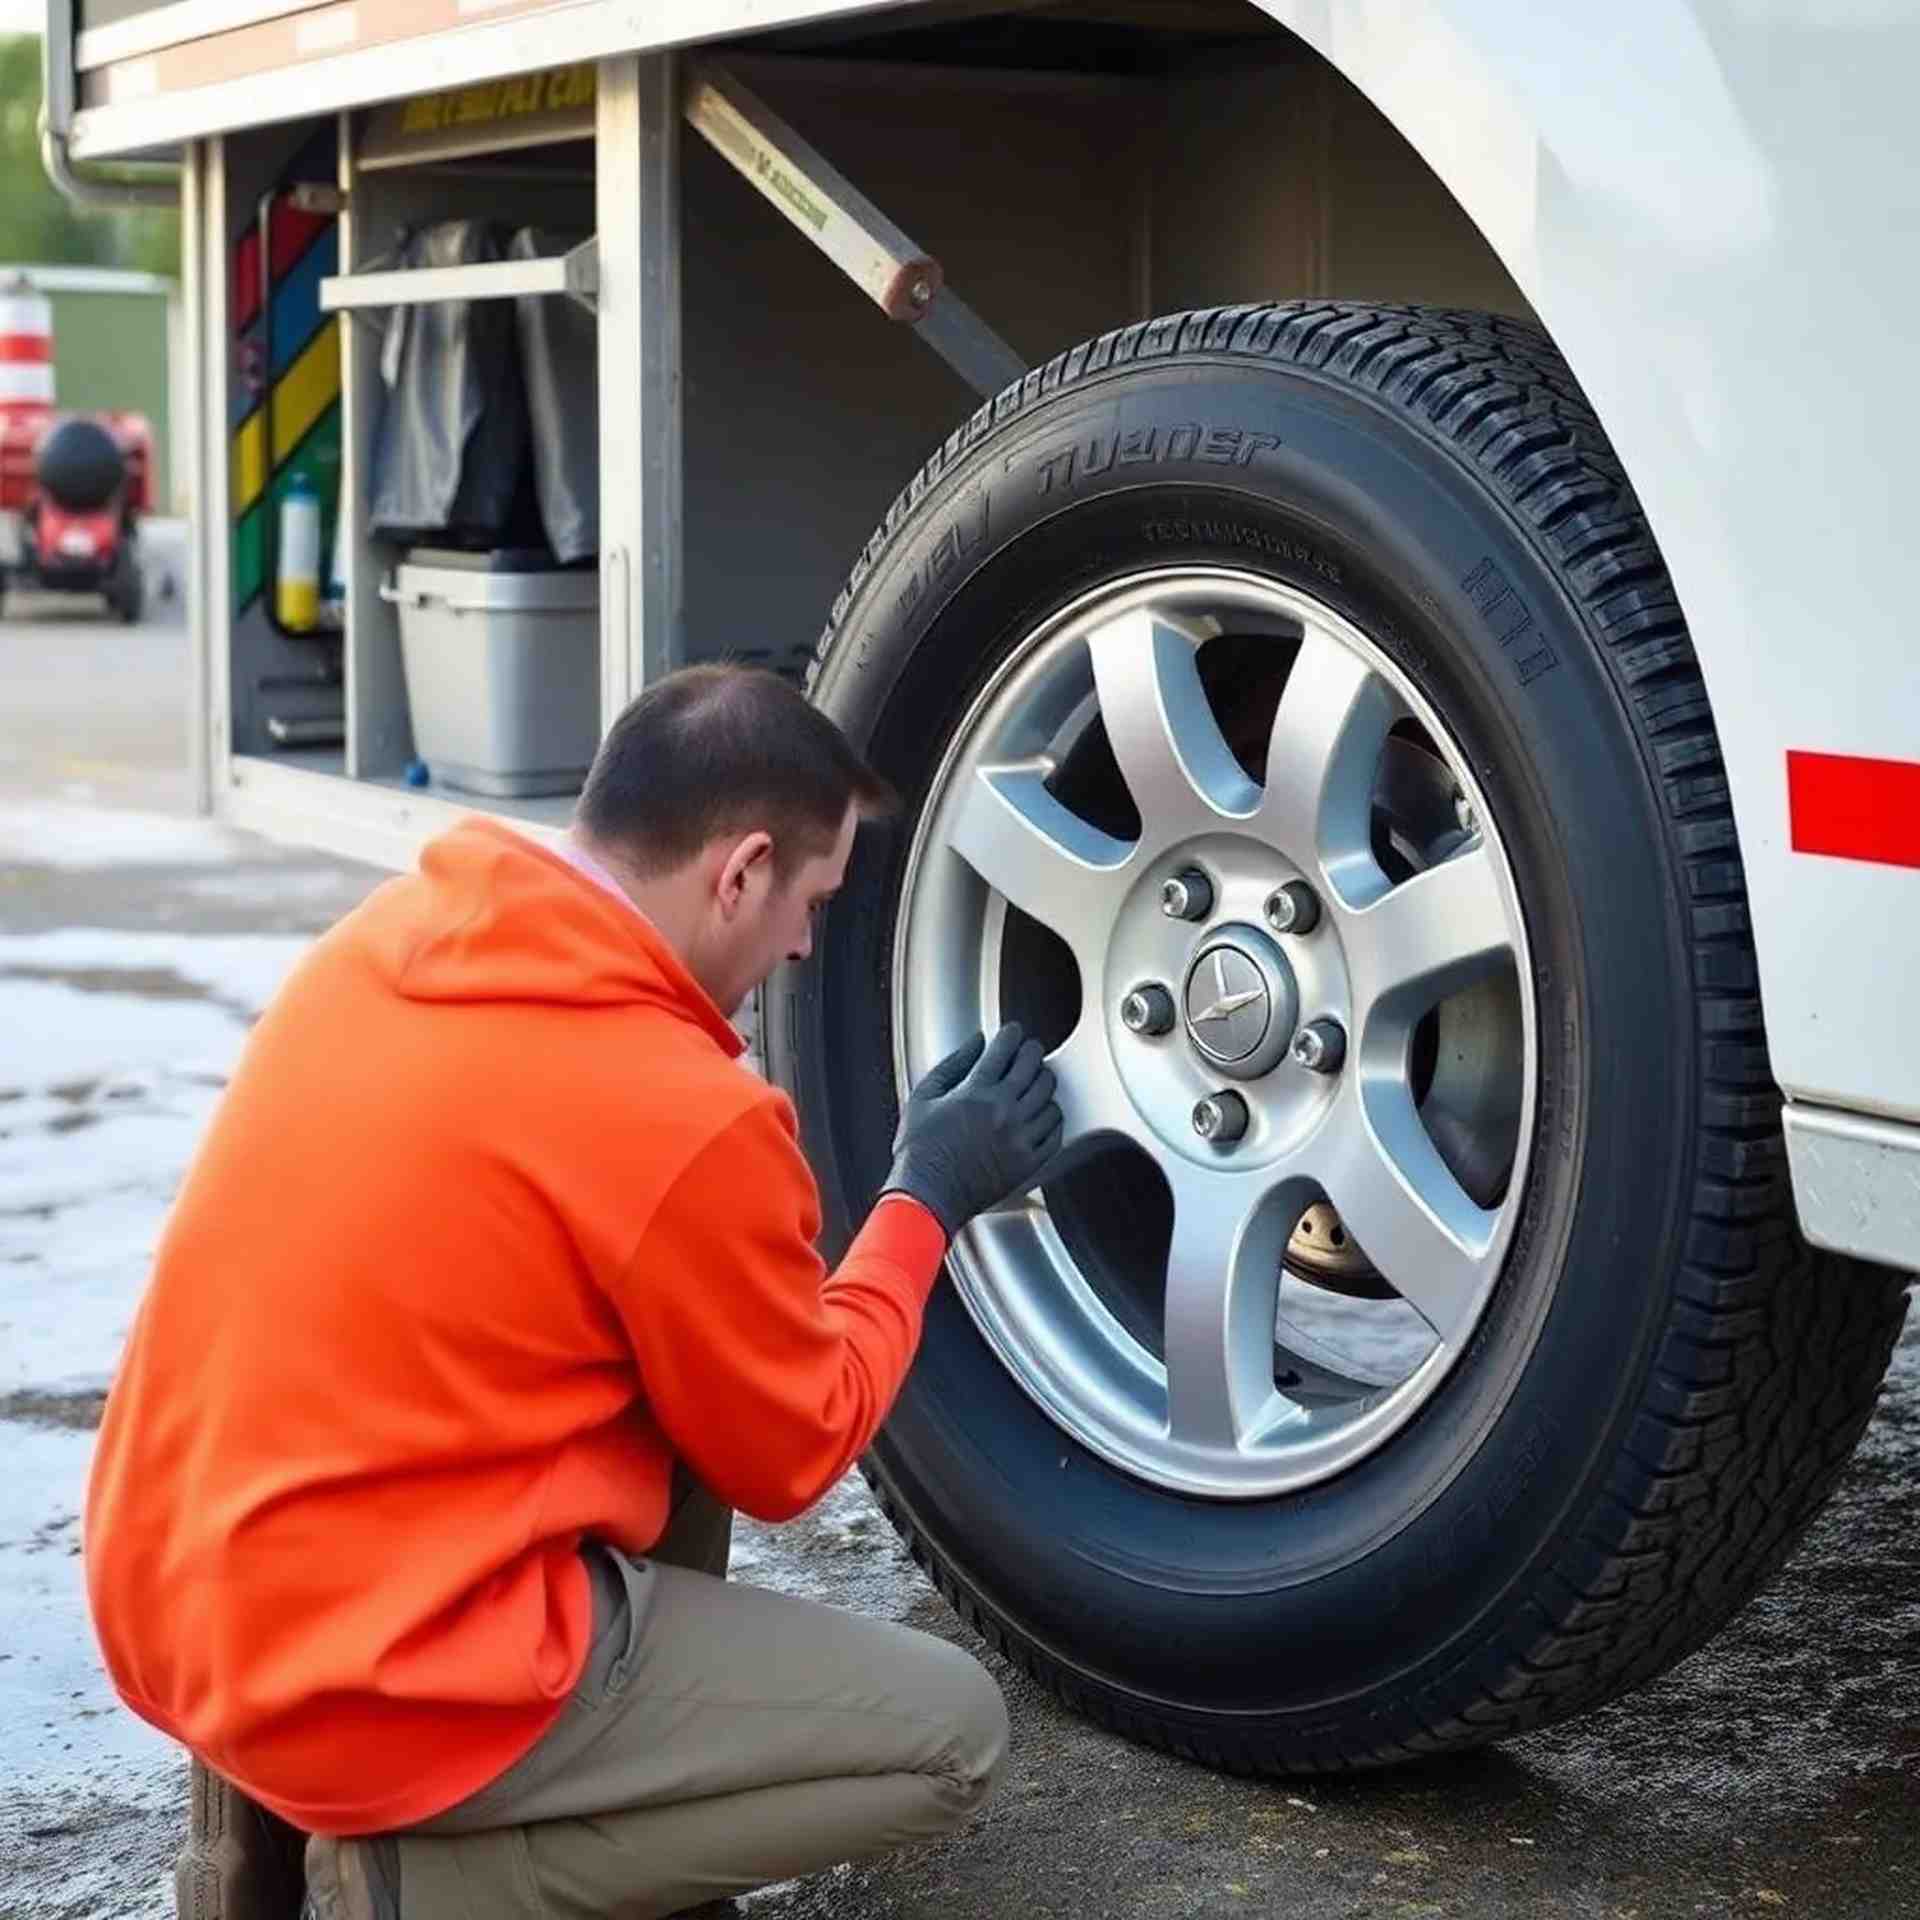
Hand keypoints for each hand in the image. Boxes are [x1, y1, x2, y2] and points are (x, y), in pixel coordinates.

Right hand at [883, 1024, 1063, 1238]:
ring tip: (1037, 1080)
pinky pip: (1054, 1133)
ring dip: (1044, 1083)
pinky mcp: (1028, 1162)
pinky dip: (1053, 1119)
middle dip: (1033, 1052)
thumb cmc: (920, 1152)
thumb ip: (952, 1065)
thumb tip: (976, 1042)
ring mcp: (1019, 1137)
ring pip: (1049, 1097)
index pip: (1005, 1049)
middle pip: (1033, 1067)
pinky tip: (1044, 1115)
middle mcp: (1002, 1111)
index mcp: (975, 1092)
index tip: (1013, 1033)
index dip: (1012, 1035)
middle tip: (1029, 1051)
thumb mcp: (923, 1098)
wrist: (928, 1196)